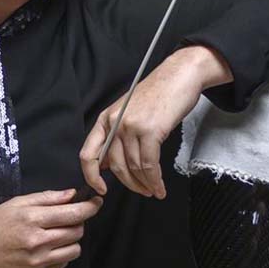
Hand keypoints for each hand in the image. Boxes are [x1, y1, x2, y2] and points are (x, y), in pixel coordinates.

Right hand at [0, 188, 102, 267]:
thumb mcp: (16, 204)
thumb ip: (46, 198)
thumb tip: (72, 194)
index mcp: (33, 219)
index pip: (74, 213)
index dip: (90, 207)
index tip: (96, 202)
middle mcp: (38, 241)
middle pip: (77, 230)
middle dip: (77, 222)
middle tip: (65, 218)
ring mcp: (39, 261)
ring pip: (74, 249)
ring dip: (71, 239)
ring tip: (56, 234)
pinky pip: (63, 263)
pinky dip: (61, 253)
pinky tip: (47, 247)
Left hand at [79, 45, 233, 198]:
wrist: (180, 76)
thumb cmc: (158, 94)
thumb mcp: (129, 112)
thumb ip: (116, 136)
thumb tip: (107, 164)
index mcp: (106, 119)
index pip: (88, 154)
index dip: (91, 176)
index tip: (100, 189)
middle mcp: (115, 122)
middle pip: (115, 165)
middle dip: (129, 184)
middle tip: (141, 191)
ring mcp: (131, 126)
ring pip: (133, 167)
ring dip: (145, 184)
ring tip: (153, 190)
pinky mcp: (150, 131)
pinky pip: (149, 164)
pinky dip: (155, 180)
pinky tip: (159, 186)